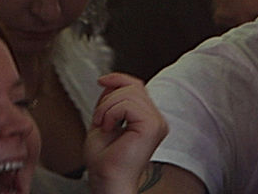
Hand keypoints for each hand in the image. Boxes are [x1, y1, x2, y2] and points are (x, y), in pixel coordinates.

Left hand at [86, 73, 168, 193]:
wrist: (106, 179)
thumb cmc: (104, 160)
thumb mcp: (104, 119)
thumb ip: (110, 100)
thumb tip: (111, 82)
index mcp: (148, 118)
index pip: (137, 86)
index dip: (118, 78)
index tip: (101, 81)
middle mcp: (156, 120)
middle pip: (133, 86)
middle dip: (108, 98)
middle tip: (100, 119)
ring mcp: (157, 123)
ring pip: (129, 93)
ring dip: (107, 107)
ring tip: (104, 124)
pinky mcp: (152, 126)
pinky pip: (128, 104)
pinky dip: (111, 113)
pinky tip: (109, 127)